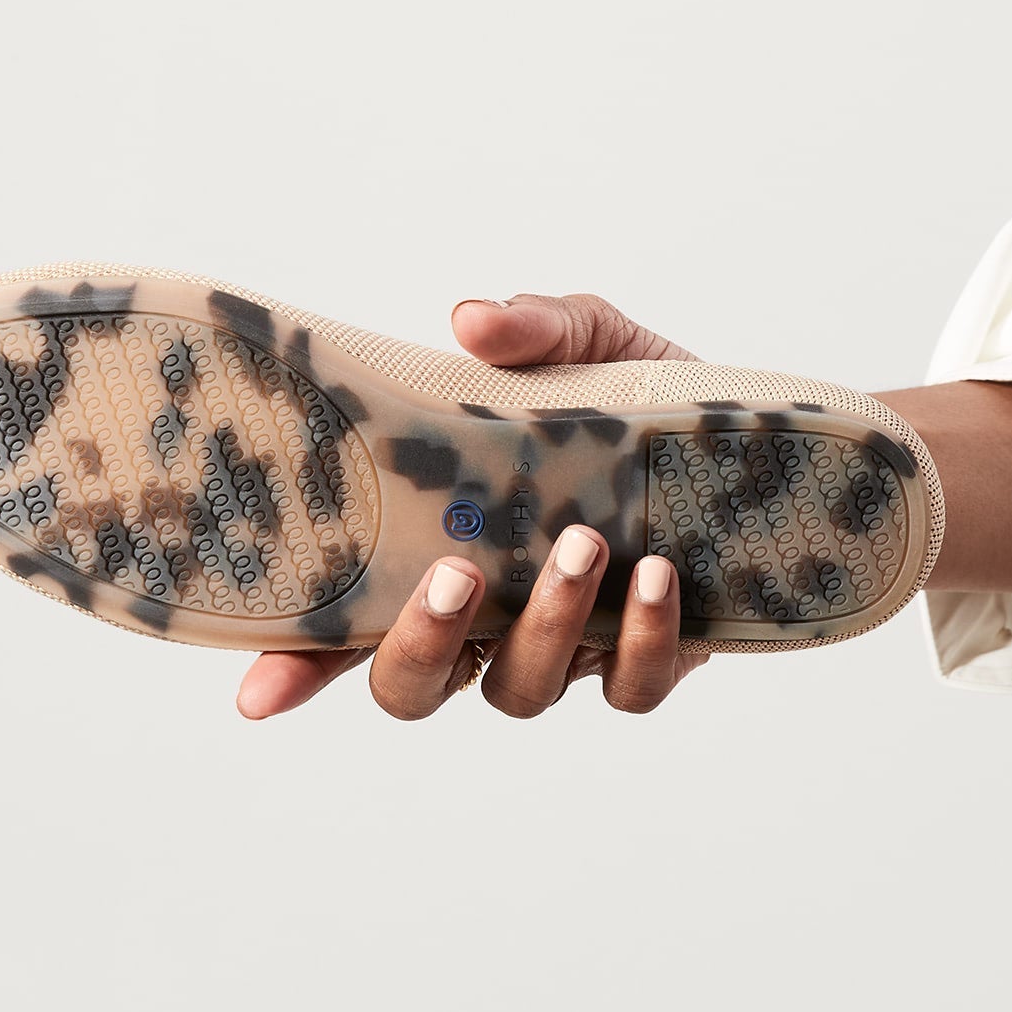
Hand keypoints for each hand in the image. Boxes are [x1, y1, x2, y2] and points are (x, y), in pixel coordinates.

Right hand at [235, 293, 711, 720]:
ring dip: (546, 623)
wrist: (756, 436)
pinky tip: (656, 573)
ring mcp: (564, 648)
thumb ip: (532, 329)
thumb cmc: (638, 397)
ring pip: (522, 688)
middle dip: (420, 646)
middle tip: (457, 574)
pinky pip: (633, 685)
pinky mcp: (647, 660)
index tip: (255, 692)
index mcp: (436, 552)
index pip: (344, 627)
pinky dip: (644, 638)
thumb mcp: (586, 343)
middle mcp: (485, 619)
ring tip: (585, 542)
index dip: (296, 668)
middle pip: (413, 688)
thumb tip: (472, 319)